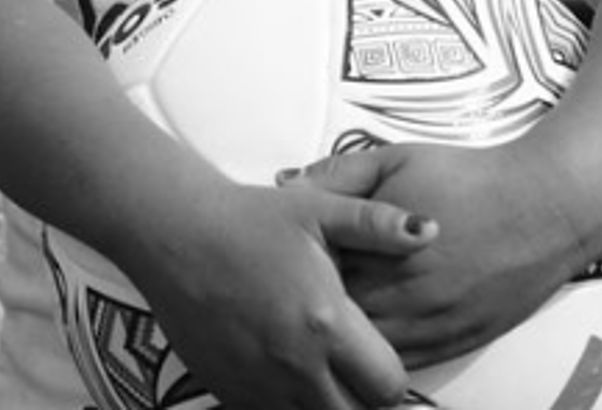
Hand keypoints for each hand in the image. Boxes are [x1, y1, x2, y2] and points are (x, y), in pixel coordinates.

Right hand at [110, 181, 437, 409]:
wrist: (171, 231)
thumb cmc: (246, 219)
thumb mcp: (320, 211)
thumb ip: (379, 225)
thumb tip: (430, 230)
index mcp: (327, 324)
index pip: (387, 386)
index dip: (390, 378)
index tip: (378, 360)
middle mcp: (294, 363)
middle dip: (362, 400)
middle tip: (353, 374)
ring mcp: (256, 381)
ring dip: (323, 405)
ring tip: (318, 376)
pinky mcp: (224, 386)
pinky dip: (283, 405)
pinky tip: (281, 377)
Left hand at [294, 141, 601, 366]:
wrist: (550, 204)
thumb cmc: (472, 178)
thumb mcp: (396, 160)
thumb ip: (337, 175)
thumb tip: (285, 186)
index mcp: (379, 250)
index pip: (311, 279)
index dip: (293, 274)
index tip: (285, 265)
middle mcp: (405, 295)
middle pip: (335, 324)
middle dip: (315, 313)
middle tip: (304, 297)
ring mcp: (435, 324)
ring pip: (370, 353)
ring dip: (347, 342)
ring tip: (332, 324)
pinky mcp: (462, 340)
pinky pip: (410, 365)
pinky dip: (384, 358)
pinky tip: (371, 340)